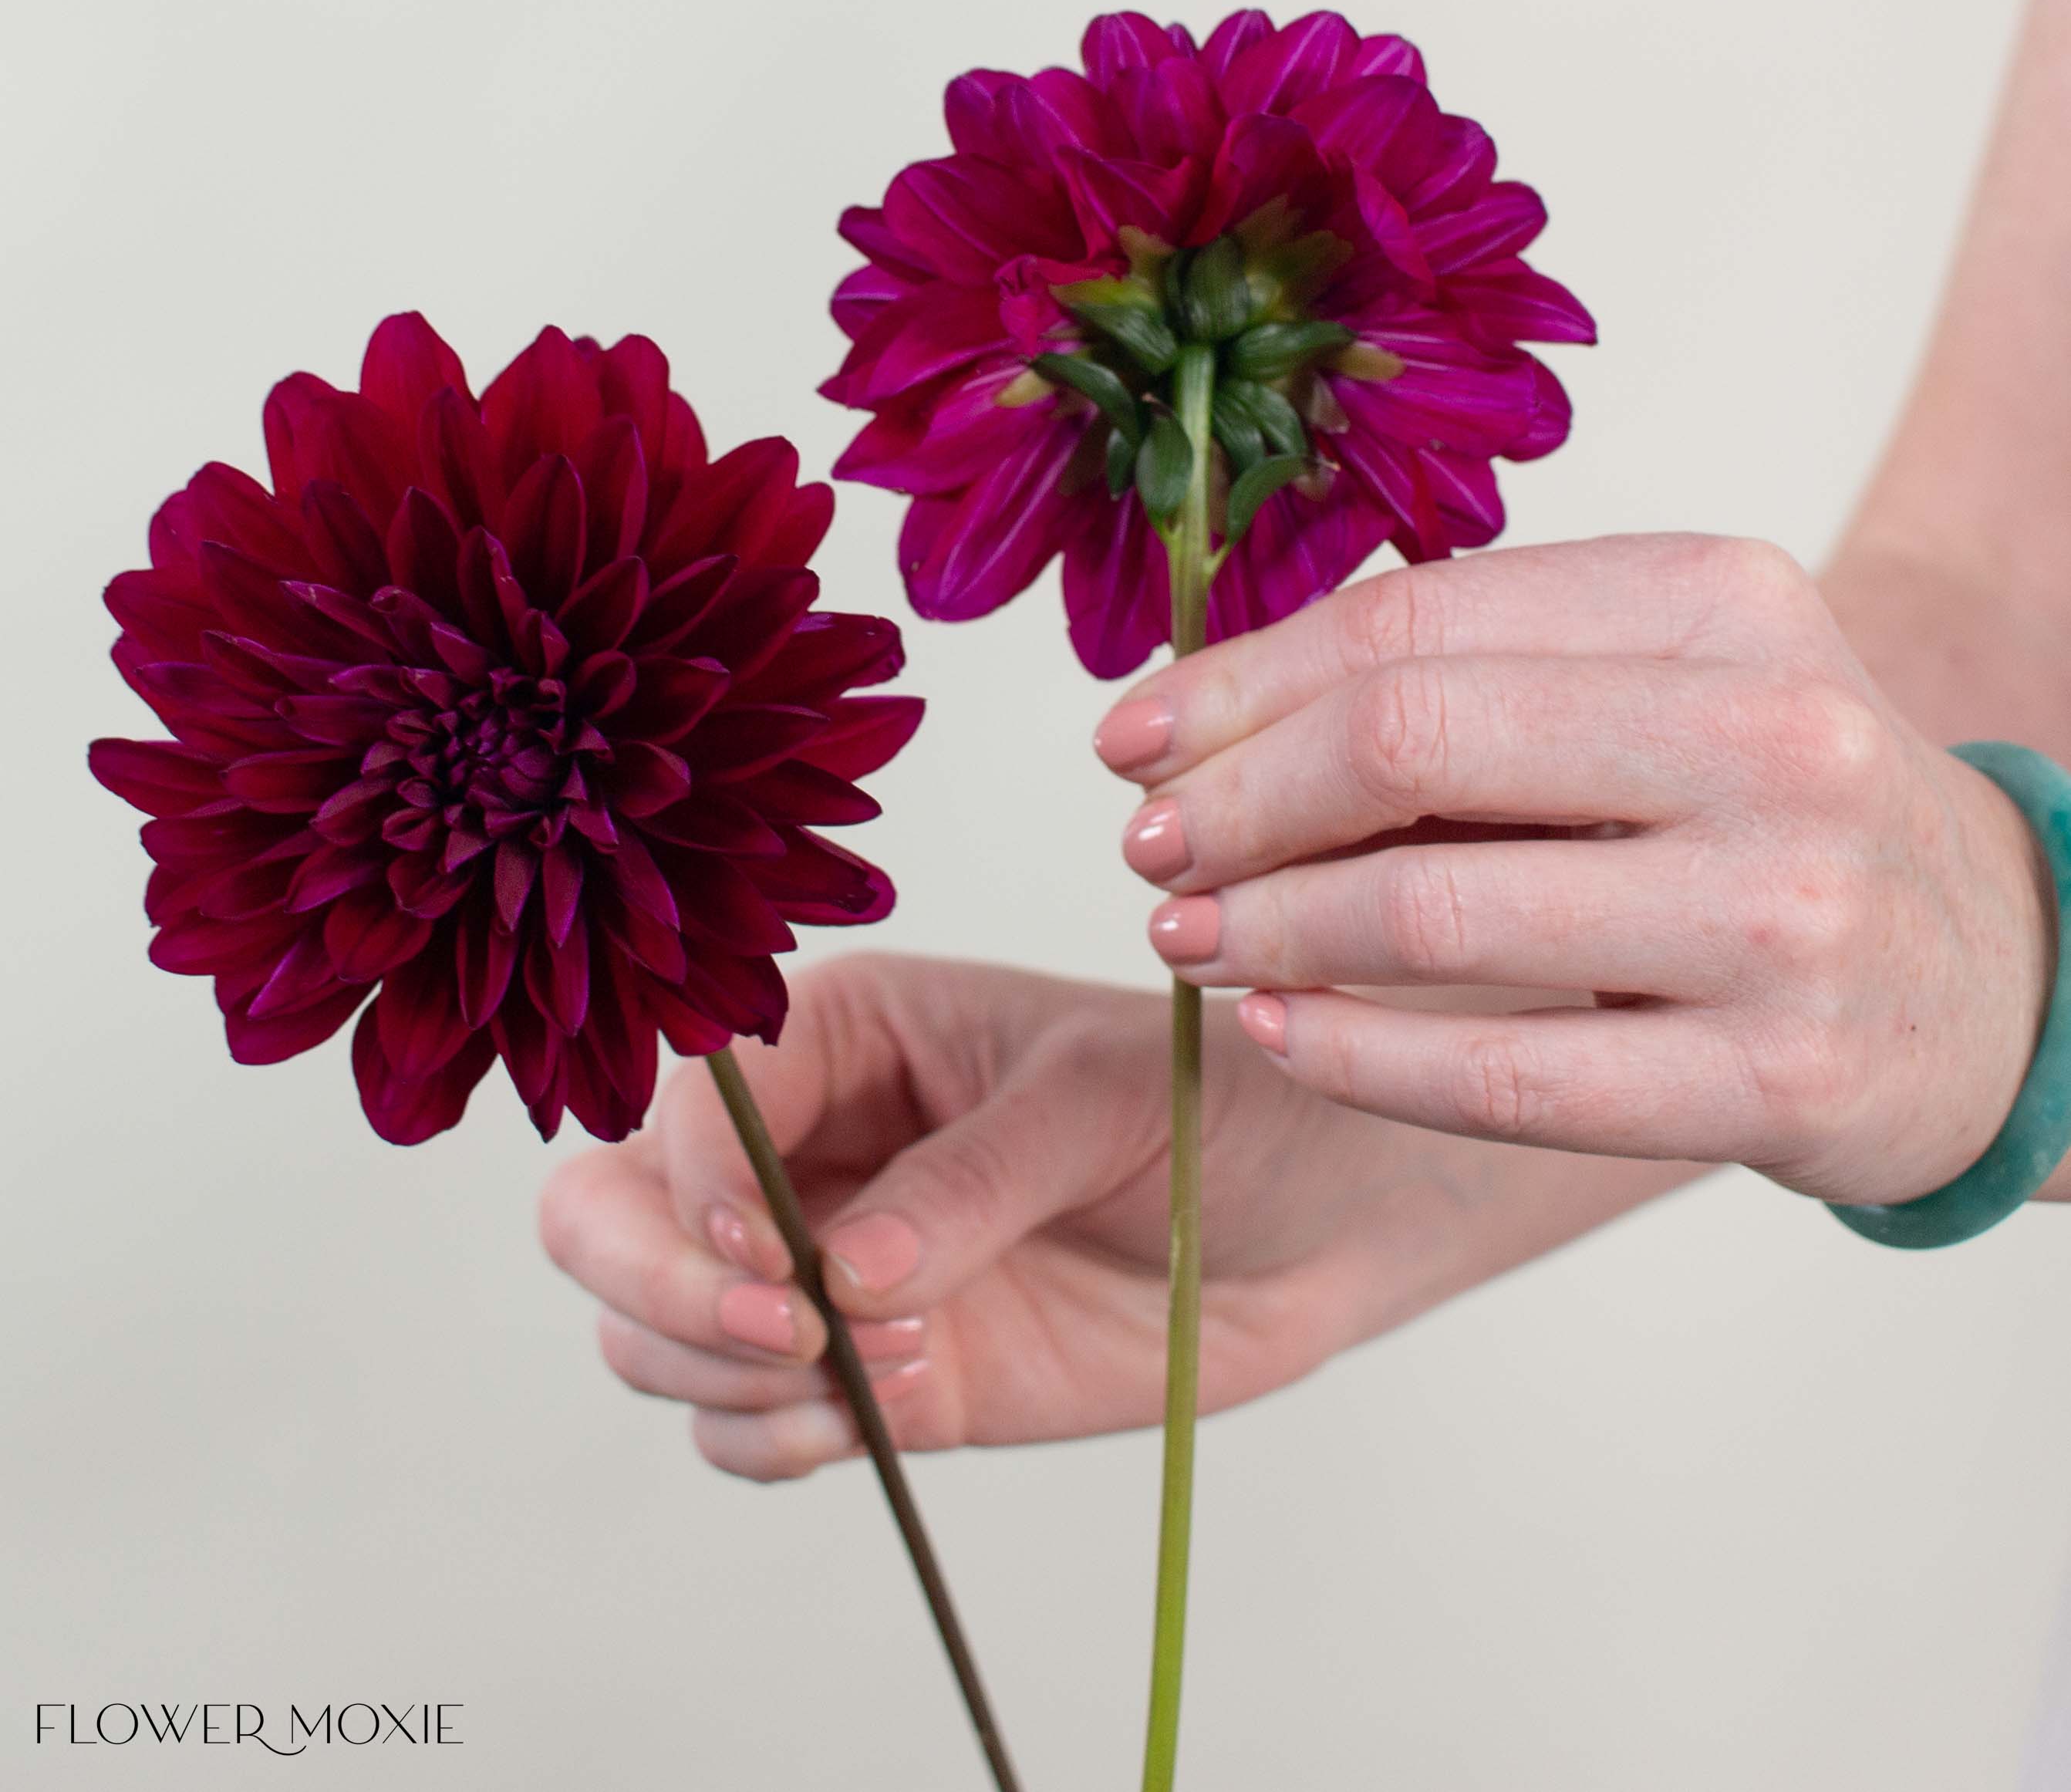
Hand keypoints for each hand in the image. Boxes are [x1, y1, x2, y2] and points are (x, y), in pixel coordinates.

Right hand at [537, 953, 1681, 1477]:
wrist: (1309, 1215)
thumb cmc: (1209, 1102)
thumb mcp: (1098, 1101)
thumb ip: (971, 1180)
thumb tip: (839, 1277)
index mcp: (840, 1033)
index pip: (689, 1100)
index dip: (701, 1182)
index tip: (781, 1258)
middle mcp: (804, 1146)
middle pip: (609, 1213)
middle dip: (657, 1282)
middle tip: (784, 1331)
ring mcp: (822, 1268)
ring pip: (652, 1332)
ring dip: (719, 1373)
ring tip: (871, 1376)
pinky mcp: (869, 1373)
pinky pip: (741, 1425)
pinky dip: (771, 1439)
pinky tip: (877, 1416)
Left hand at [1097, 533, 2058, 1206]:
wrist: (1995, 972)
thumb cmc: (1767, 812)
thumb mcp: (1660, 683)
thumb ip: (1470, 677)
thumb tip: (1208, 713)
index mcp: (1717, 600)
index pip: (1408, 624)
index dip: (1235, 685)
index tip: (1130, 740)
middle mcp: (1764, 737)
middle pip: (1404, 747)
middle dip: (1232, 803)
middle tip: (1147, 850)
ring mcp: (1779, 914)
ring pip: (1431, 914)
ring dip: (1263, 928)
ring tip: (1184, 939)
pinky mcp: (1772, 1079)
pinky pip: (1502, 1076)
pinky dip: (1350, 1056)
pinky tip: (1272, 1033)